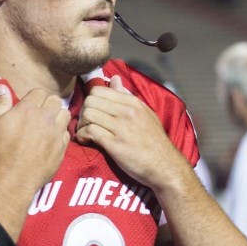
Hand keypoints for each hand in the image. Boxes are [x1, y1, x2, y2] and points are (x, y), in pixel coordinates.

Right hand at [0, 84, 70, 194]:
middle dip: (47, 104)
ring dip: (58, 116)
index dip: (33, 97)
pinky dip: (60, 133)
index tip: (27, 105)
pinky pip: (67, 133)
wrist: (11, 179)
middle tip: (38, 113)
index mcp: (28, 109)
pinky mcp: (61, 149)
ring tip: (47, 124)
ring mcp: (56, 133)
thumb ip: (0, 104)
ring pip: (65, 114)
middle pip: (55, 100)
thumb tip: (1, 86)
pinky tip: (51, 139)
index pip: (39, 91)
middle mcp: (46, 118)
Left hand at [75, 75, 188, 189]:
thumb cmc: (154, 142)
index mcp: (133, 103)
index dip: (91, 101)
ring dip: (82, 125)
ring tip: (86, 134)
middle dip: (83, 112)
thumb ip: (127, 97)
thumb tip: (114, 79)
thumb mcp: (145, 114)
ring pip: (88, 114)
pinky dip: (83, 136)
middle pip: (90, 101)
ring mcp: (121, 127)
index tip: (92, 113)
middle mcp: (127, 112)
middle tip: (86, 124)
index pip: (99, 90)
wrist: (165, 166)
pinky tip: (86, 141)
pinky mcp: (115, 144)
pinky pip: (90, 131)